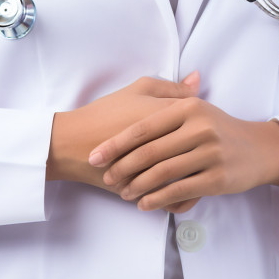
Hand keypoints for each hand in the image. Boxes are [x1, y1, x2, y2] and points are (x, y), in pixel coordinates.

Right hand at [47, 73, 200, 193]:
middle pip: (197, 151)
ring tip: (195, 171)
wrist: (74, 143)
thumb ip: (171, 87)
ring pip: (189, 179)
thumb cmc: (107, 112)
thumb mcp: (139, 89)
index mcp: (166, 116)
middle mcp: (165, 143)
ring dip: (196, 177)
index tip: (204, 126)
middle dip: (203, 152)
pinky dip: (180, 198)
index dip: (204, 122)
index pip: (199, 120)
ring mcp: (155, 170)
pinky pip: (173, 200)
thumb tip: (198, 79)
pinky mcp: (145, 191)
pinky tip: (180, 190)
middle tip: (205, 150)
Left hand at [88, 76, 278, 211]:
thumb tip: (135, 93)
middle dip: (123, 166)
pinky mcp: (217, 177)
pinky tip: (144, 204)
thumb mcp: (197, 108)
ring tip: (123, 193)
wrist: (260, 149)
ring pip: (163, 173)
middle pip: (150, 151)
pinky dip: (157, 199)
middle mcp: (199, 127)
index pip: (144, 126)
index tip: (96, 155)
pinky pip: (179, 190)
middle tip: (106, 177)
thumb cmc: (219, 127)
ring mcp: (209, 153)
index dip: (117, 143)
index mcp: (188, 107)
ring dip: (138, 186)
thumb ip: (168, 100)